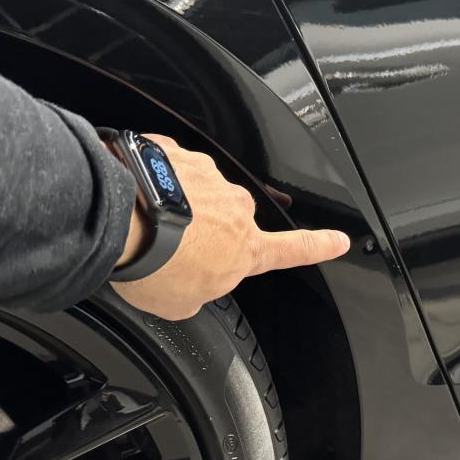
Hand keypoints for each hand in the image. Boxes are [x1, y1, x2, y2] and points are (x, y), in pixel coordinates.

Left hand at [111, 135, 349, 319]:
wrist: (120, 222)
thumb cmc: (153, 265)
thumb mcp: (180, 305)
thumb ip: (196, 295)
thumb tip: (188, 286)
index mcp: (245, 249)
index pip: (294, 249)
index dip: (319, 246)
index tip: (338, 239)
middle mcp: (235, 208)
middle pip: (227, 221)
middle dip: (202, 233)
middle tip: (167, 250)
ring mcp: (206, 176)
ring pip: (196, 193)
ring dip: (175, 206)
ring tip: (143, 227)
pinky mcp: (175, 154)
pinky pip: (167, 170)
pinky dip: (151, 184)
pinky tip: (133, 202)